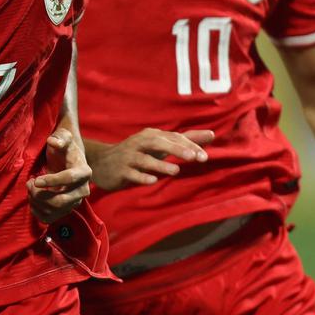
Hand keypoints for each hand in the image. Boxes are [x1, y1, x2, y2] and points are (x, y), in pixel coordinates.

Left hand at [28, 128, 90, 222]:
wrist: (67, 161)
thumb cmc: (64, 148)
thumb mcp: (63, 137)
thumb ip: (60, 138)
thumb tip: (53, 142)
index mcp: (85, 172)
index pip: (69, 179)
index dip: (51, 181)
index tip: (35, 179)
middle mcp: (83, 190)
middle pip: (61, 201)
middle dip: (41, 194)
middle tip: (29, 183)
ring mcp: (75, 202)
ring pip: (55, 211)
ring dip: (37, 202)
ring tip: (30, 188)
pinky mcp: (66, 210)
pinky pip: (50, 218)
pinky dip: (37, 211)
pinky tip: (32, 199)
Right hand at [91, 128, 212, 191]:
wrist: (102, 163)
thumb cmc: (138, 153)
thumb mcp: (160, 145)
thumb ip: (186, 140)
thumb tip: (212, 134)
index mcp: (151, 136)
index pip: (172, 138)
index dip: (188, 145)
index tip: (204, 155)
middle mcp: (140, 144)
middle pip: (158, 143)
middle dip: (176, 149)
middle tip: (193, 157)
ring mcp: (129, 157)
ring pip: (145, 159)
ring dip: (160, 165)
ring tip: (175, 171)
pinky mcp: (120, 171)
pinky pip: (131, 173)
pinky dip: (141, 176)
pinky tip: (152, 181)